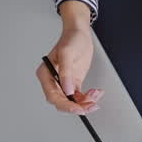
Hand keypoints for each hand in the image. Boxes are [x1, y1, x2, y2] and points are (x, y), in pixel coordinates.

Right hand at [35, 1, 104, 115]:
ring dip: (85, 102)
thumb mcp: (67, 54)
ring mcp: (64, 83)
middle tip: (90, 105)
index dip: (65, 104)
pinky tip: (96, 93)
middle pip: (62, 101)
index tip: (77, 108)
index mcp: (46, 74)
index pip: (53, 96)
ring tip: (95, 96)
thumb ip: (66, 73)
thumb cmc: (71, 39)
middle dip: (77, 106)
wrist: (80, 33)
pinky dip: (88, 98)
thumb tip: (66, 91)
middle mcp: (53, 81)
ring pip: (72, 101)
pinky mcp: (74, 83)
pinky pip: (80, 96)